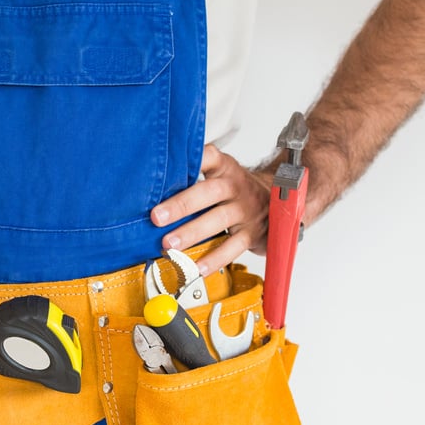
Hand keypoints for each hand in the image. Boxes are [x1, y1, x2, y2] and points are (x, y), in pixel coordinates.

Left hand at [150, 144, 271, 276]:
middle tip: (156, 218)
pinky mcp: (252, 233)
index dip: (193, 160)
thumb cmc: (235, 189)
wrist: (278, 200)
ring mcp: (245, 210)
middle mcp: (235, 186)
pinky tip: (196, 267)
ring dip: (192, 233)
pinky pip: (233, 247)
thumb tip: (147, 188)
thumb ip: (193, 176)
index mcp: (224, 168)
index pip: (208, 157)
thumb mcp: (220, 173)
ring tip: (170, 245)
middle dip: (181, 205)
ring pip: (219, 220)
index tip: (169, 167)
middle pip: (209, 192)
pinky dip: (214, 259)